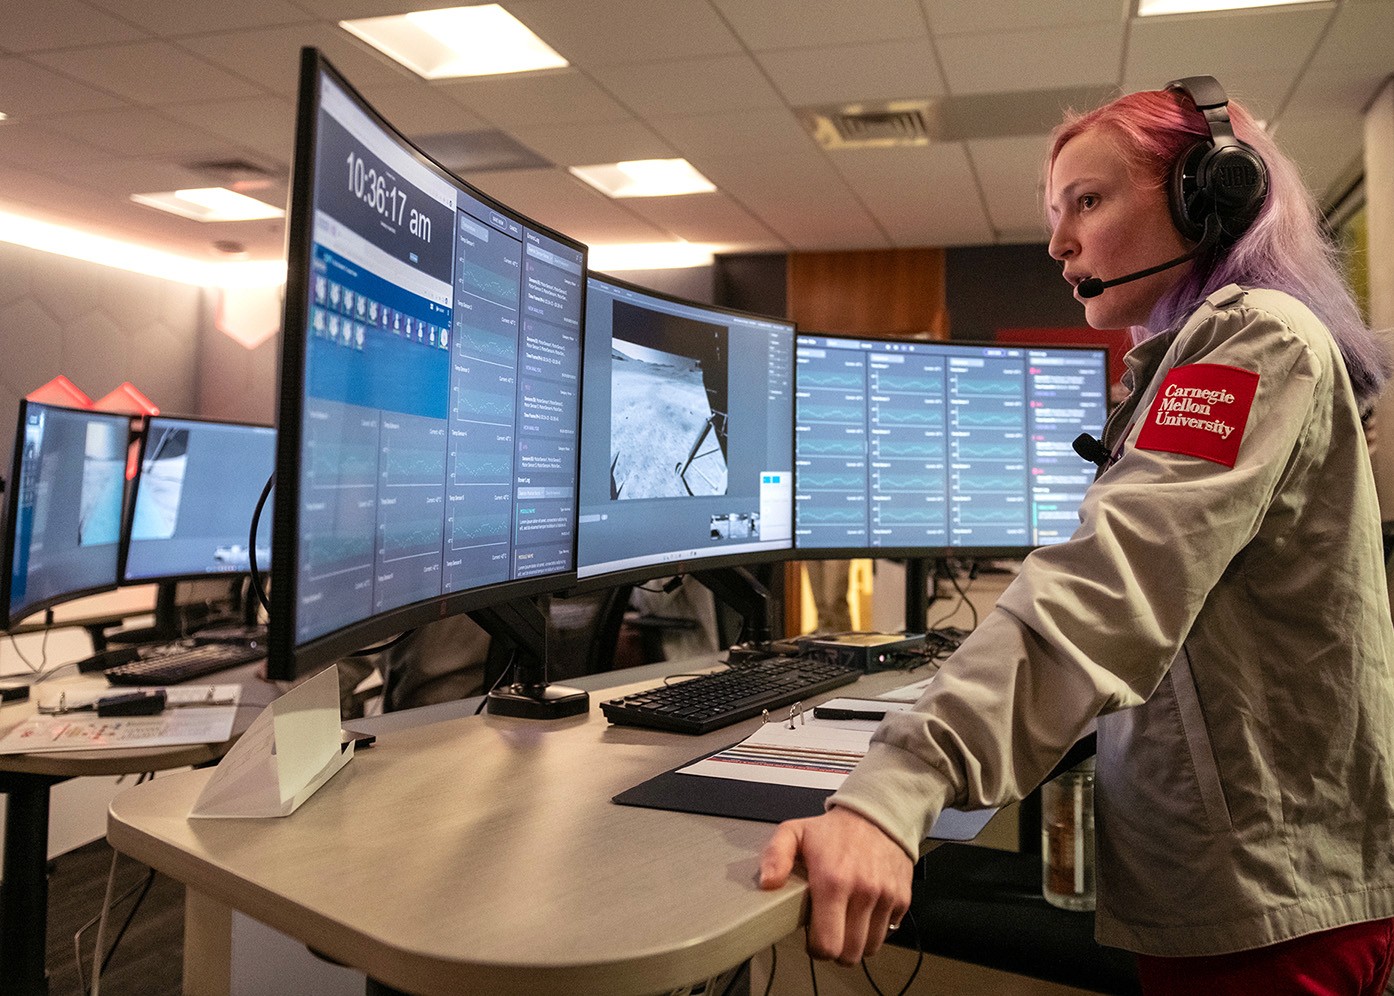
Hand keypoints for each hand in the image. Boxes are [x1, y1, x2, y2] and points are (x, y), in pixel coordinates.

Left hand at [759, 806, 912, 964]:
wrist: (877, 814)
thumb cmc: (833, 830)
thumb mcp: (794, 833)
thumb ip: (775, 856)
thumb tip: (768, 883)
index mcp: (833, 881)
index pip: (827, 945)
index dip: (816, 949)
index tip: (813, 938)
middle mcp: (863, 892)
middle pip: (850, 954)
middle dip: (836, 951)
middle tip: (829, 932)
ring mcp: (886, 897)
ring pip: (871, 948)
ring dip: (857, 942)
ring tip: (846, 923)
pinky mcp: (902, 898)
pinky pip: (889, 932)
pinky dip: (876, 929)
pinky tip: (864, 912)